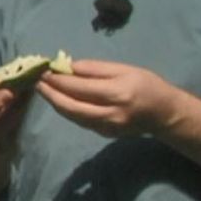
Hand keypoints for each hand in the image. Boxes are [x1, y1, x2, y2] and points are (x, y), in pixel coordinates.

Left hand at [35, 58, 179, 137]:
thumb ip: (95, 69)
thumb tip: (69, 67)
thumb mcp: (124, 69)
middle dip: (51, 94)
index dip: (59, 80)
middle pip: (70, 106)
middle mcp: (109, 114)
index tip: (44, 71)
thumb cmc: (146, 85)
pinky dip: (67, 110)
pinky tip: (60, 100)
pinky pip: (79, 121)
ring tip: (44, 89)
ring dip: (55, 103)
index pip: (79, 87)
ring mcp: (105, 127)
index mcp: (116, 93)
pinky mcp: (103, 134)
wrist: (163, 113)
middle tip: (37, 82)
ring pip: (72, 116)